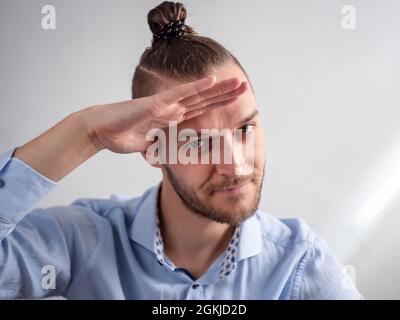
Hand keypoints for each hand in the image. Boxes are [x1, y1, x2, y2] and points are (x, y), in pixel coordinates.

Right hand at [85, 75, 247, 153]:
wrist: (101, 131)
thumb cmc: (122, 136)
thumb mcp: (148, 147)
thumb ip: (157, 149)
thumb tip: (159, 160)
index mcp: (172, 118)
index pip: (201, 111)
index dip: (218, 106)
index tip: (235, 105)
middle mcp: (172, 109)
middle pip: (204, 100)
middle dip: (226, 95)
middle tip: (245, 88)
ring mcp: (165, 105)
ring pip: (198, 95)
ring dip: (219, 89)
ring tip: (238, 83)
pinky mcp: (156, 104)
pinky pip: (179, 94)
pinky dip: (196, 87)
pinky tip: (212, 81)